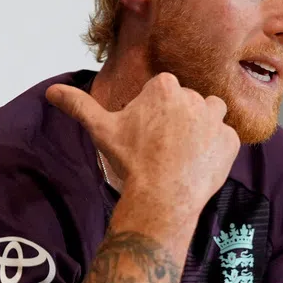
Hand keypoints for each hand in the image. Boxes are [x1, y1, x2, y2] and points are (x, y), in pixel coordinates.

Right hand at [47, 73, 239, 228]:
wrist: (161, 195)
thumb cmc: (131, 160)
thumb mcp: (101, 129)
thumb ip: (79, 105)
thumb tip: (51, 90)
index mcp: (164, 87)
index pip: (163, 91)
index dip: (155, 112)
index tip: (148, 132)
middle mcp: (194, 96)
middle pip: (187, 103)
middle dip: (178, 120)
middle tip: (163, 146)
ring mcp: (216, 119)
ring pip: (211, 114)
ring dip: (202, 128)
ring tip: (184, 151)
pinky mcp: (231, 141)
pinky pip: (225, 139)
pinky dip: (216, 150)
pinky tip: (199, 165)